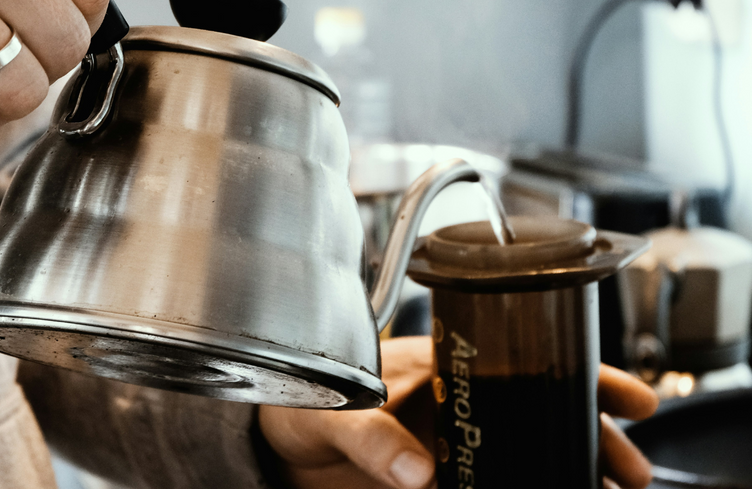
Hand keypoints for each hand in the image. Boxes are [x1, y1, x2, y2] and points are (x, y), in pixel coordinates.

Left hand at [259, 336, 659, 488]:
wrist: (278, 447)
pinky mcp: (440, 482)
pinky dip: (524, 484)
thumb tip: (418, 471)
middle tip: (632, 471)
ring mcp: (454, 449)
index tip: (629, 399)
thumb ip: (371, 435)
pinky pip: (492, 484)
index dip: (582, 378)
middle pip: (546, 416)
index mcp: (444, 369)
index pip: (525, 364)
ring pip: (530, 454)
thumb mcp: (333, 409)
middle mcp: (460, 407)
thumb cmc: (305, 404)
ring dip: (572, 471)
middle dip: (597, 440)